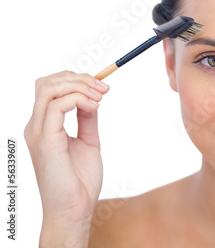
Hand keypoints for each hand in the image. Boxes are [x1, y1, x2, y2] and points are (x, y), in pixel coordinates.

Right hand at [24, 71, 109, 245]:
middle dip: (78, 78)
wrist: (76, 209)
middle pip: (46, 83)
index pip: (50, 88)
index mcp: (44, 125)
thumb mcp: (89, 141)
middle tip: (104, 88)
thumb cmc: (79, 181)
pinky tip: (94, 106)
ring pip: (48, 90)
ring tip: (100, 95)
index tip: (103, 87)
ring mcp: (39, 133)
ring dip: (79, 86)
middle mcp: (37, 126)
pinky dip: (77, 100)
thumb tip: (93, 98)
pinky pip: (55, 108)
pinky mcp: (46, 142)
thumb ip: (87, 119)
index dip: (76, 80)